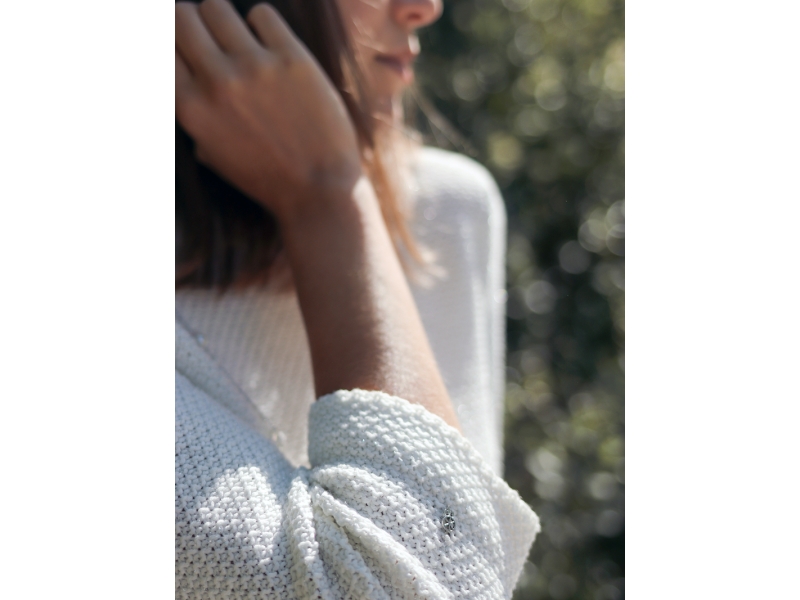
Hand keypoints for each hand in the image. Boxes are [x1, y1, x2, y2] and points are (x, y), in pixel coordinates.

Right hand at [175, 0, 362, 223]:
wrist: (319, 189)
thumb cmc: (266, 177)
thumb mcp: (211, 152)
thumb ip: (192, 113)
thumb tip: (180, 76)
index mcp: (191, 108)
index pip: (161, 48)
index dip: (171, 43)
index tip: (182, 45)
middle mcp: (216, 82)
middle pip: (182, 16)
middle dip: (192, 22)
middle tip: (209, 36)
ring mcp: (254, 67)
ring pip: (217, 7)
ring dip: (223, 19)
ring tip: (239, 39)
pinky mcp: (292, 58)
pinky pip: (262, 14)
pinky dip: (263, 26)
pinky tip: (271, 46)